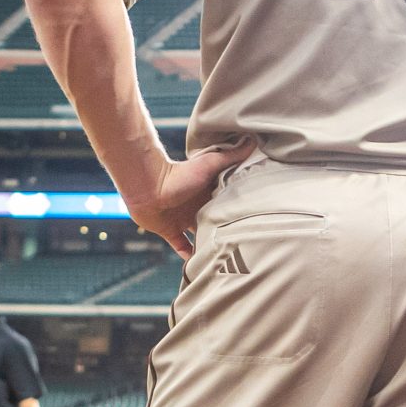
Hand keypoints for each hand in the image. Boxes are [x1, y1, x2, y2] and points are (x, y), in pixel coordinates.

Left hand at [131, 137, 254, 256]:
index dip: (240, 212)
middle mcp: (198, 208)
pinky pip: (182, 248)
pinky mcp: (170, 231)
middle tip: (246, 245)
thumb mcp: (210, 164)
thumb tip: (253, 140)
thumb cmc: (179, 172)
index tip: (257, 221)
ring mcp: (184, 221)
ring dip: (211, 245)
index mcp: (209, 194)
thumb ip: (231, 156)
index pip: (229, 205)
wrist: (148, 185)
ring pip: (202, 237)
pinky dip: (189, 257)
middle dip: (228, 231)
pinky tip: (200, 266)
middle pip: (217, 222)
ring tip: (227, 258)